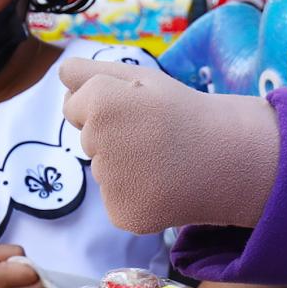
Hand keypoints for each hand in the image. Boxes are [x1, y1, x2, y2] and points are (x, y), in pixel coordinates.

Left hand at [59, 58, 278, 232]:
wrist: (228, 158)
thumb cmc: (180, 112)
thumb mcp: (139, 77)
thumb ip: (90, 73)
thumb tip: (58, 77)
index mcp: (101, 102)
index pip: (73, 105)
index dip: (106, 105)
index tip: (137, 109)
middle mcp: (99, 142)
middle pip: (86, 140)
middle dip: (112, 136)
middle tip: (153, 136)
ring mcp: (109, 183)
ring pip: (102, 171)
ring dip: (123, 167)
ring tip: (161, 162)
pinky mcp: (121, 214)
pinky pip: (113, 200)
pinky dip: (133, 195)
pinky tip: (161, 186)